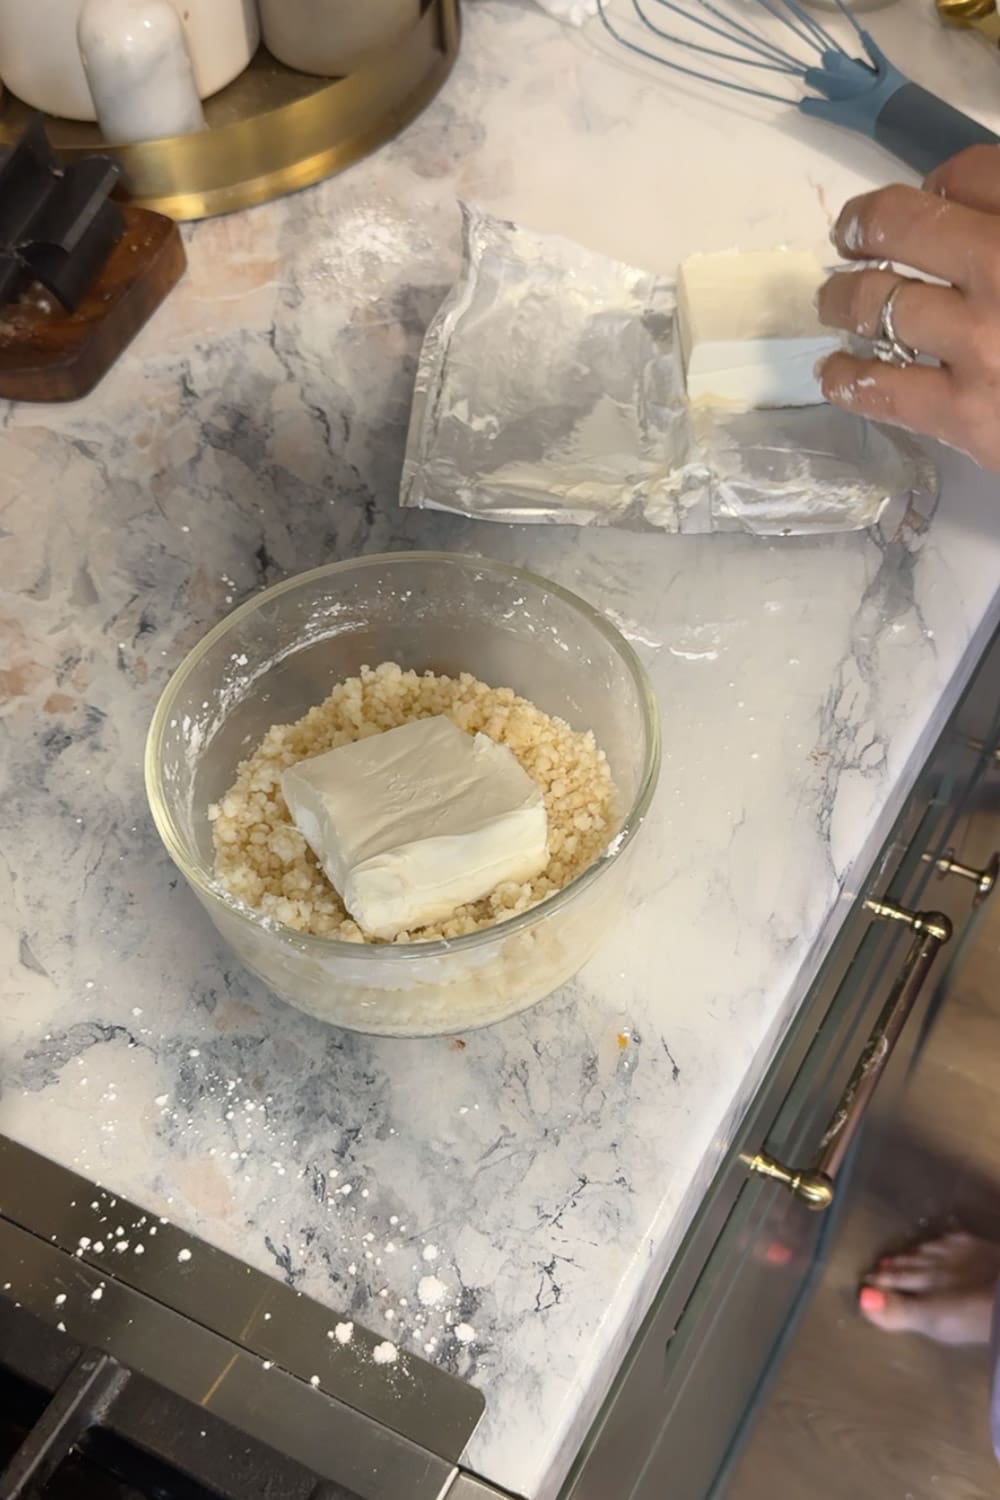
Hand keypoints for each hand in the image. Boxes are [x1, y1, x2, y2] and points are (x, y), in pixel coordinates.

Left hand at [816, 146, 999, 471]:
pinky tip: (835, 372)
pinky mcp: (968, 414)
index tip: (932, 196)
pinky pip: (882, 390)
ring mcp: (982, 342)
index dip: (940, 181)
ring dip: (842, 297)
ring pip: (876, 303)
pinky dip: (847, 379)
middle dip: (865, 224)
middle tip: (850, 235)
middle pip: (901, 223)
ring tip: (832, 301)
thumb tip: (969, 206)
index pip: (970, 171)